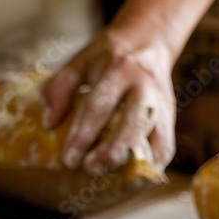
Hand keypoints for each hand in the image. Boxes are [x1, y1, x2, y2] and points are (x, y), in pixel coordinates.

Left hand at [42, 28, 176, 174]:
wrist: (150, 39)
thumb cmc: (107, 56)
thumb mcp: (80, 60)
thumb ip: (60, 88)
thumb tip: (49, 123)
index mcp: (119, 69)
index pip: (100, 105)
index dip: (84, 135)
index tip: (69, 159)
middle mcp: (145, 87)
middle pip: (133, 124)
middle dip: (111, 152)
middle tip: (90, 169)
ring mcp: (161, 103)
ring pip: (154, 139)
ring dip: (133, 163)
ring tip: (110, 178)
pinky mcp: (169, 116)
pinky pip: (166, 147)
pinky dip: (150, 166)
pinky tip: (130, 179)